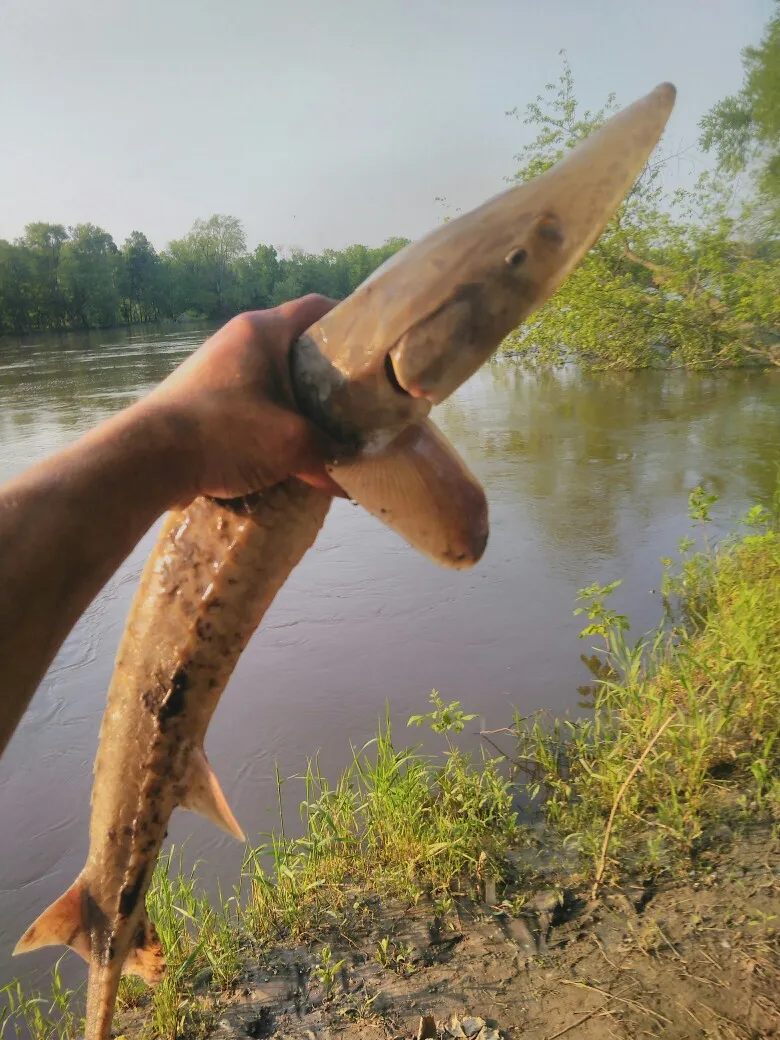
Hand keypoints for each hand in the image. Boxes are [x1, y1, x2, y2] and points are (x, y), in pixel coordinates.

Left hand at [142, 295, 344, 500]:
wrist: (148, 458)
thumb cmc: (224, 432)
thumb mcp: (291, 446)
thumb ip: (329, 458)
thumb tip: (353, 483)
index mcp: (262, 330)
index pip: (318, 307)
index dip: (350, 322)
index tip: (373, 350)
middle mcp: (239, 339)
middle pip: (299, 344)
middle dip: (329, 372)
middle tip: (358, 399)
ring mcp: (218, 368)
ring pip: (275, 376)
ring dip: (300, 399)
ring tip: (328, 427)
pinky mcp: (204, 397)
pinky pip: (252, 399)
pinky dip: (274, 416)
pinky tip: (288, 446)